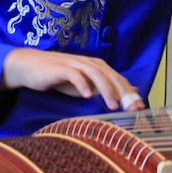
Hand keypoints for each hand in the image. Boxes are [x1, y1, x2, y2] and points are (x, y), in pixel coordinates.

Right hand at [0, 48, 144, 111]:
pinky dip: (82, 84)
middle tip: (131, 109)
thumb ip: (105, 87)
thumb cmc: (60, 77)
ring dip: (106, 90)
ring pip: (96, 74)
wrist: (32, 67)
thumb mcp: (85, 84)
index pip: (118, 79)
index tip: (139, 109)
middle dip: (123, 92)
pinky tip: (87, 96)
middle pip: (111, 76)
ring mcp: (76, 64)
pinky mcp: (61, 68)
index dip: (129, 93)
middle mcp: (90, 63)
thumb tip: (128, 91)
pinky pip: (74, 75)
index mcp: (98, 67)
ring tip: (112, 106)